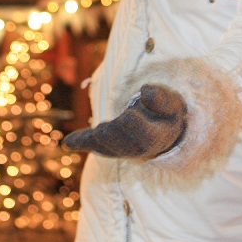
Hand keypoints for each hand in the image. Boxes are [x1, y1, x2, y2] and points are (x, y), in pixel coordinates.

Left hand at [62, 84, 185, 158]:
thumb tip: (144, 90)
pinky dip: (82, 142)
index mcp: (155, 136)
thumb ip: (161, 99)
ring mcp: (123, 151)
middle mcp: (137, 148)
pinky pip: (95, 146)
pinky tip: (69, 142)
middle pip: (115, 138)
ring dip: (94, 137)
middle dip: (110, 130)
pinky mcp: (110, 148)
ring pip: (103, 144)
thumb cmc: (167, 114)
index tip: (129, 116)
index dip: (133, 123)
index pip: (140, 132)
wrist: (164, 133)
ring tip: (85, 136)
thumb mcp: (172, 103)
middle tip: (112, 123)